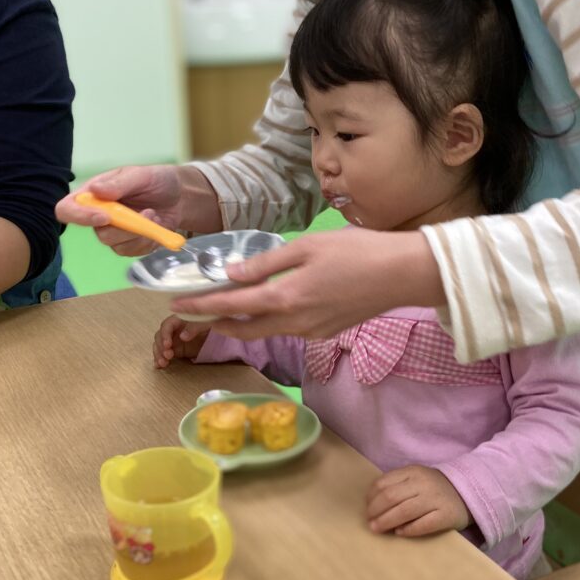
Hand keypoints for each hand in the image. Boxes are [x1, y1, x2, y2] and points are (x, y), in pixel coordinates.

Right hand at [56, 165, 220, 256]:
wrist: (180, 197)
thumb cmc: (157, 180)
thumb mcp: (141, 175)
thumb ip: (119, 183)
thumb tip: (95, 189)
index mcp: (93, 194)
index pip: (68, 209)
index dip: (80, 217)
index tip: (104, 217)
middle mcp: (98, 215)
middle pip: (98, 233)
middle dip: (126, 227)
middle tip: (147, 212)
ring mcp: (113, 232)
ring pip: (116, 245)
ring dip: (141, 233)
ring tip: (155, 216)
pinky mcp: (128, 245)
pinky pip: (132, 252)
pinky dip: (149, 241)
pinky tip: (157, 227)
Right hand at [153, 316, 209, 368]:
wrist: (213, 336)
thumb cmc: (208, 324)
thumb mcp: (204, 323)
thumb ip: (194, 328)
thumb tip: (182, 337)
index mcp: (178, 320)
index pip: (167, 325)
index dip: (165, 334)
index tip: (167, 345)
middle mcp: (172, 330)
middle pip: (160, 336)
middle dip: (161, 347)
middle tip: (168, 356)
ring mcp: (172, 340)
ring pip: (159, 346)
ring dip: (159, 354)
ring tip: (163, 363)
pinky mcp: (174, 350)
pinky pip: (163, 354)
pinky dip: (159, 359)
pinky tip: (159, 366)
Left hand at [172, 228, 445, 339]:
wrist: (402, 275)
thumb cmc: (358, 252)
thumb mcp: (307, 247)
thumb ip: (267, 263)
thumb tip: (232, 273)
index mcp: (285, 298)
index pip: (230, 306)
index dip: (200, 306)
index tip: (176, 304)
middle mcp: (294, 322)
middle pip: (242, 329)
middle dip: (212, 322)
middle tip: (190, 313)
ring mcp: (310, 331)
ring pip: (263, 332)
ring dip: (238, 324)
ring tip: (218, 312)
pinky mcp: (324, 332)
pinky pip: (285, 330)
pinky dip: (265, 322)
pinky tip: (262, 308)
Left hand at [366, 466, 470, 537]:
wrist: (467, 493)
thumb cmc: (433, 489)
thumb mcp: (415, 479)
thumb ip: (396, 486)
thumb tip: (373, 505)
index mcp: (412, 472)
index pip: (383, 483)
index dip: (371, 498)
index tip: (367, 509)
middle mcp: (423, 483)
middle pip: (391, 498)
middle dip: (375, 512)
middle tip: (370, 523)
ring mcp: (435, 499)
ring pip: (404, 511)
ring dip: (386, 522)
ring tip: (377, 529)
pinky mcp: (446, 516)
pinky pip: (423, 525)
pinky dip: (408, 530)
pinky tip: (400, 533)